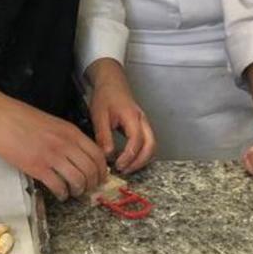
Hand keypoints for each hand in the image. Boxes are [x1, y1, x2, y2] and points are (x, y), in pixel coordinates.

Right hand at [0, 90, 107, 200]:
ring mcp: (52, 156)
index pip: (97, 155)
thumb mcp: (53, 123)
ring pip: (78, 180)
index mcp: (71, 132)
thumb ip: (67, 138)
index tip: (100, 178)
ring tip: (74, 193)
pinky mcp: (37, 167)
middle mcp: (66, 144)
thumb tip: (77, 154)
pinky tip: (60, 194)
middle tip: (88, 190)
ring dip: (79, 190)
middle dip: (93, 184)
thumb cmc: (22, 118)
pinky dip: (62, 194)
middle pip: (91, 170)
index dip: (102, 170)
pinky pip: (58, 186)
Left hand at [86, 59, 154, 174]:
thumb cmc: (105, 96)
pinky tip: (129, 160)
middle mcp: (143, 121)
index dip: (129, 156)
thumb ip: (103, 136)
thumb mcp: (99, 116)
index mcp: (132, 117)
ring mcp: (145, 124)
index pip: (136, 141)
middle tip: (124, 171)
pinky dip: (142, 155)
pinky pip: (148, 144)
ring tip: (126, 168)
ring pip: (152, 146)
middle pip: (151, 146)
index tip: (117, 165)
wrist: (111, 83)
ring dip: (142, 160)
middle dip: (139, 162)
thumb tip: (107, 155)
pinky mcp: (143, 127)